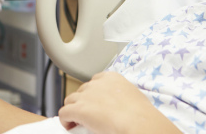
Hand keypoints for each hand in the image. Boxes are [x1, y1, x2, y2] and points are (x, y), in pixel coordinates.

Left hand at [58, 72, 174, 133]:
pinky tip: (70, 126)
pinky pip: (64, 112)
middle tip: (88, 115)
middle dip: (83, 102)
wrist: (138, 122)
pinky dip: (65, 120)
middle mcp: (96, 84)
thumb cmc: (141, 114)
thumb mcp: (133, 96)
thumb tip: (119, 105)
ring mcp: (86, 95)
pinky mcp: (78, 109)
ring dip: (72, 110)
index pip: (94, 82)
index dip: (92, 94)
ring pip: (70, 100)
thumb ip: (121, 95)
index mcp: (111, 77)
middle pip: (81, 91)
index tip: (95, 104)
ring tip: (77, 122)